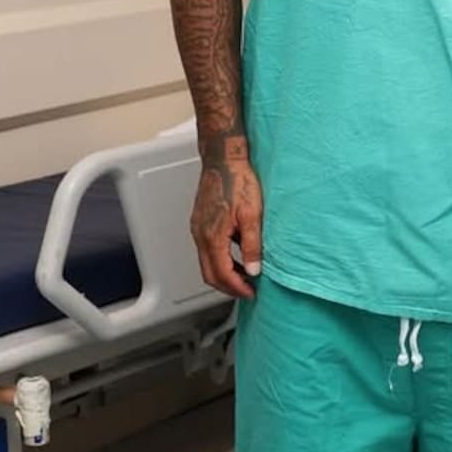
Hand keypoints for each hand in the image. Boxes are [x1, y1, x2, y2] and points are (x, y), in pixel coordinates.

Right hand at [190, 153, 263, 299]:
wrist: (223, 158)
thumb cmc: (238, 180)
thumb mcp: (252, 214)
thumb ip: (252, 245)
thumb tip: (253, 270)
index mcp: (213, 236)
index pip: (221, 274)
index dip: (236, 288)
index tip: (251, 293)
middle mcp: (200, 235)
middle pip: (209, 273)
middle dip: (228, 286)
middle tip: (246, 290)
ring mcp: (198, 228)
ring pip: (206, 262)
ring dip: (223, 273)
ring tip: (243, 275)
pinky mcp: (200, 221)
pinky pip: (206, 248)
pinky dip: (219, 259)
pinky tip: (235, 253)